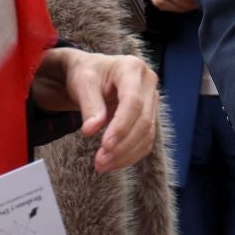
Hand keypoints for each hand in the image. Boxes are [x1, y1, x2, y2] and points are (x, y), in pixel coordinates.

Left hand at [31, 47, 159, 172]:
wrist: (92, 74)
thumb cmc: (86, 74)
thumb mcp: (82, 84)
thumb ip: (89, 105)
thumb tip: (91, 130)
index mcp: (132, 68)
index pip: (133, 101)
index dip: (121, 126)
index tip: (105, 145)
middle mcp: (148, 82)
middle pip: (143, 120)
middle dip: (123, 145)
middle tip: (100, 162)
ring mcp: (151, 100)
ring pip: (147, 133)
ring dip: (126, 154)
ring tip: (102, 165)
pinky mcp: (149, 116)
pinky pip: (146, 140)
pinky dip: (130, 154)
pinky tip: (113, 162)